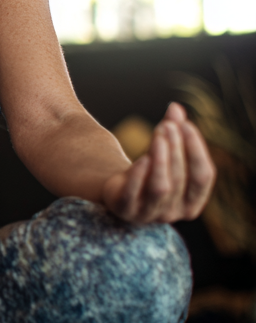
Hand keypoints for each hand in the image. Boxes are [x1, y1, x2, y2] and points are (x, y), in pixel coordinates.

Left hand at [102, 102, 215, 223]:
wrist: (118, 190)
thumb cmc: (149, 170)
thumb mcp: (162, 151)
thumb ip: (171, 131)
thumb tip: (175, 107)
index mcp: (192, 203)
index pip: (204, 176)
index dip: (197, 149)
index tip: (186, 125)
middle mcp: (174, 213)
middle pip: (181, 178)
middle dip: (176, 149)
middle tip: (167, 125)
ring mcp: (149, 214)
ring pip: (161, 187)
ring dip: (161, 159)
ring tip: (157, 134)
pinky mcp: (125, 210)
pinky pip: (133, 194)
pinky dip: (139, 176)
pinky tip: (142, 158)